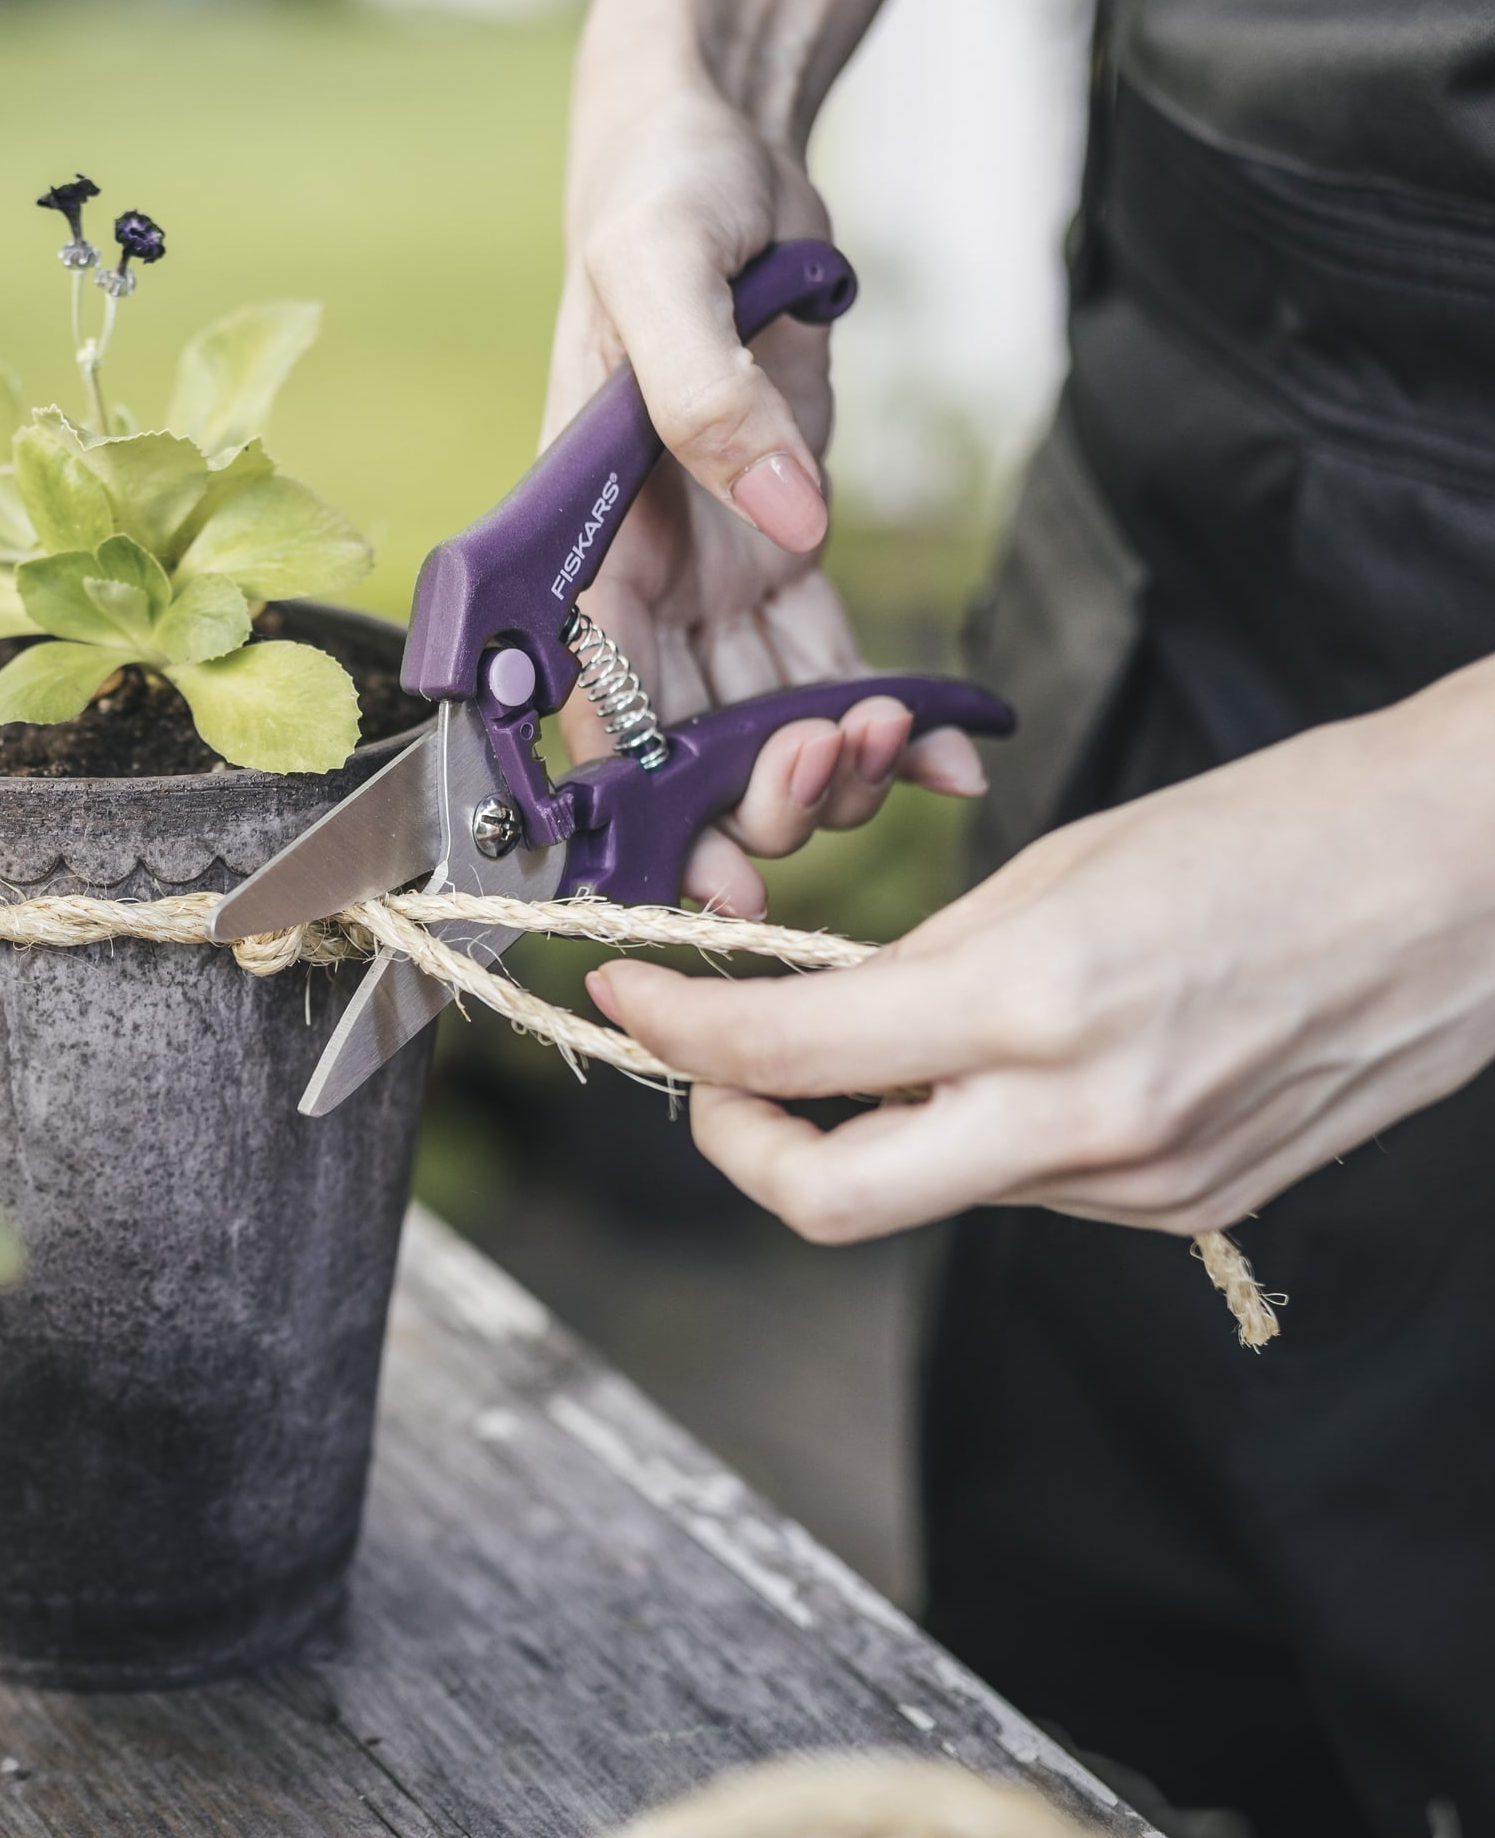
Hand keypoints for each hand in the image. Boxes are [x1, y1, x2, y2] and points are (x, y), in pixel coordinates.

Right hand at [548, 0, 981, 915]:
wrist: (723, 147)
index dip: (638, 797)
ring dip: (827, 764)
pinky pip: (830, 656)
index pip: (594, 695)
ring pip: (761, 716)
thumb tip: (785, 517)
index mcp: (582, 530)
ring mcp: (716, 566)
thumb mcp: (662, 271)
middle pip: (682, 736)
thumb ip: (703, 397)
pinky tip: (945, 754)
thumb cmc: (660, 192)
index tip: (699, 872)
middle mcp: (643, 571)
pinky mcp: (784, 543)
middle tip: (834, 792)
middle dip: (749, 797)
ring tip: (904, 758)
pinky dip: (886, 713)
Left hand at [585, 663, 1494, 1238]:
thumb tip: (834, 1018)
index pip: (790, 1055)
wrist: (1463, 881)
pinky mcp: (1188, 1209)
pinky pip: (1029, 1186)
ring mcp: (1141, 1184)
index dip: (677, 1032)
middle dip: (737, 1142)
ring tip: (898, 1033)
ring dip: (877, 1123)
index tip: (627, 995)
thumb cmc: (1271, 829)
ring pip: (935, 1186)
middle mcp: (1082, 1120)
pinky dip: (983, 1132)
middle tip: (711, 1077)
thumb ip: (930, 962)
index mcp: (1034, 999)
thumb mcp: (1060, 864)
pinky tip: (1021, 1062)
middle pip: (829, 1201)